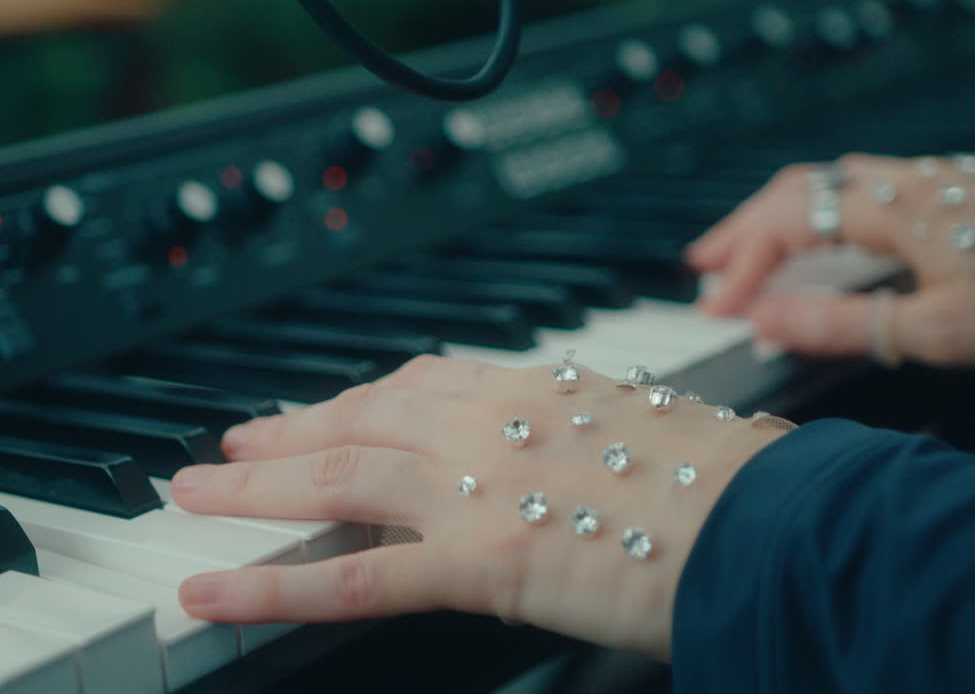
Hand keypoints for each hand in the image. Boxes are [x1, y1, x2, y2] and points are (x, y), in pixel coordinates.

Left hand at [171, 356, 788, 659]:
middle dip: (287, 434)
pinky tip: (212, 590)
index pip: (419, 383)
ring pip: (339, 479)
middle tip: (229, 450)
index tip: (315, 408)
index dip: (353, 397)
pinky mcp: (480, 560)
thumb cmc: (740, 482)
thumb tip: (578, 447)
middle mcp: (494, 423)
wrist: (781, 520)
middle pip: (362, 420)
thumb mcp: (655, 433)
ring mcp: (480, 488)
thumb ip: (594, 435)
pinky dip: (272, 583)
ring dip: (255, 492)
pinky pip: (355, 574)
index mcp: (538, 388)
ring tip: (193, 498)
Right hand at [686, 154, 974, 366]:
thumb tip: (764, 321)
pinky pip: (857, 192)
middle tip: (701, 270)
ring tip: (742, 254)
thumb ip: (843, 325)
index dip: (743, 267)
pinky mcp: (947, 195)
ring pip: (826, 185)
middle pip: (797, 191)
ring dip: (774, 218)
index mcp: (897, 208)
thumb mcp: (938, 331)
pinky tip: (817, 243)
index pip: (789, 224)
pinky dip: (815, 217)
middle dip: (741, 231)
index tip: (716, 311)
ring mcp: (928, 183)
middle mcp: (906, 183)